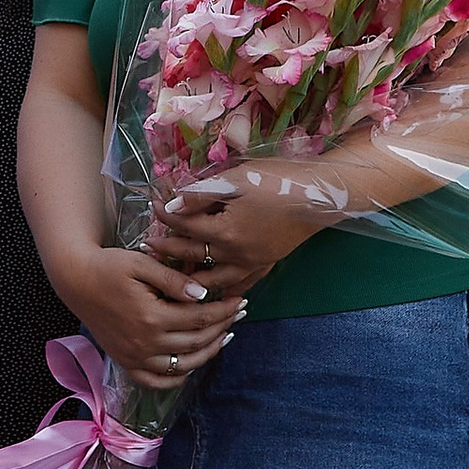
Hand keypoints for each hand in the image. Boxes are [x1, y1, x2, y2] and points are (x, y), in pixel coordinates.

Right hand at [58, 245, 243, 397]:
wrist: (75, 280)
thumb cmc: (108, 266)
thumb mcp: (141, 264)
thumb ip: (173, 280)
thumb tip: (203, 295)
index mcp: (151, 317)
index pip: (199, 318)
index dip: (223, 310)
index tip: (239, 300)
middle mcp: (144, 343)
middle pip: (196, 342)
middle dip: (222, 327)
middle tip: (238, 314)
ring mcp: (135, 357)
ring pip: (183, 366)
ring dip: (208, 353)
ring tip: (224, 337)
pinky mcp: (126, 362)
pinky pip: (156, 381)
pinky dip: (177, 377)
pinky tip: (191, 364)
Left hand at [146, 160, 341, 301]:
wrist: (321, 196)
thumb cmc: (278, 181)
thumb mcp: (237, 178)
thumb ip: (202, 194)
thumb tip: (172, 204)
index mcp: (225, 231)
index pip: (184, 226)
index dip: (165, 215)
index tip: (152, 206)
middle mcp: (236, 254)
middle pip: (193, 254)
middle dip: (168, 248)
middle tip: (148, 245)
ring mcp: (253, 263)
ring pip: (214, 279)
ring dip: (191, 276)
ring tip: (173, 274)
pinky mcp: (267, 264)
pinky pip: (240, 284)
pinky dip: (224, 288)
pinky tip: (215, 289)